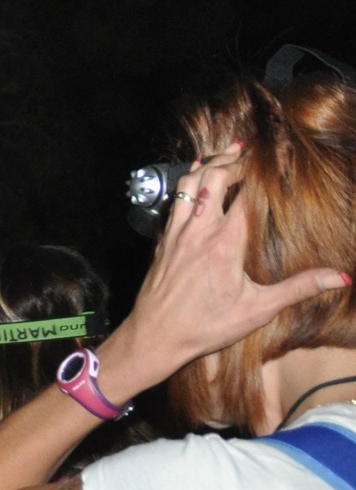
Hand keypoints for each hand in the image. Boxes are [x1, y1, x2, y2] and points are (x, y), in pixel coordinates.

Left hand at [103, 144, 352, 394]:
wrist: (152, 338)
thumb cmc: (205, 327)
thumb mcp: (257, 310)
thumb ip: (299, 288)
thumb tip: (341, 278)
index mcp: (224, 244)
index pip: (247, 194)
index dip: (263, 172)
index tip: (280, 159)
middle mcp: (197, 232)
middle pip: (213, 178)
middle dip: (233, 160)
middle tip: (251, 152)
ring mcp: (176, 235)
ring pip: (188, 185)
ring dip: (208, 165)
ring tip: (227, 153)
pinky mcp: (162, 242)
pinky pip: (174, 202)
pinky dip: (188, 184)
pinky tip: (196, 178)